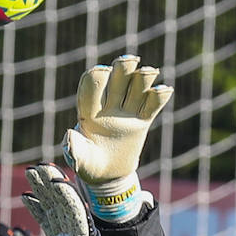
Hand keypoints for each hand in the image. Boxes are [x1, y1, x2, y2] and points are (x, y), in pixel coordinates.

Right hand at [20, 164, 142, 235]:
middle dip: (51, 185)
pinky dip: (38, 208)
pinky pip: (49, 222)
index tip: (56, 178)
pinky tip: (27, 198)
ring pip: (55, 209)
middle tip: (37, 166)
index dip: (66, 196)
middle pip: (65, 204)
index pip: (76, 214)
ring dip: (43, 191)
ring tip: (31, 173)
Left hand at [65, 54, 171, 220]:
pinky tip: (165, 89)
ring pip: (136, 87)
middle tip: (130, 59)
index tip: (103, 70)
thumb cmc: (90, 167)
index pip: (91, 88)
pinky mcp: (142, 121)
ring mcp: (126, 112)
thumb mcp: (80, 162)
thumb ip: (75, 149)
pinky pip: (152, 105)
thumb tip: (69, 134)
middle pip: (117, 80)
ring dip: (143, 77)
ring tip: (150, 71)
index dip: (96, 78)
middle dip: (123, 68)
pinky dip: (159, 96)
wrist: (108, 176)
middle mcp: (108, 107)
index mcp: (88, 112)